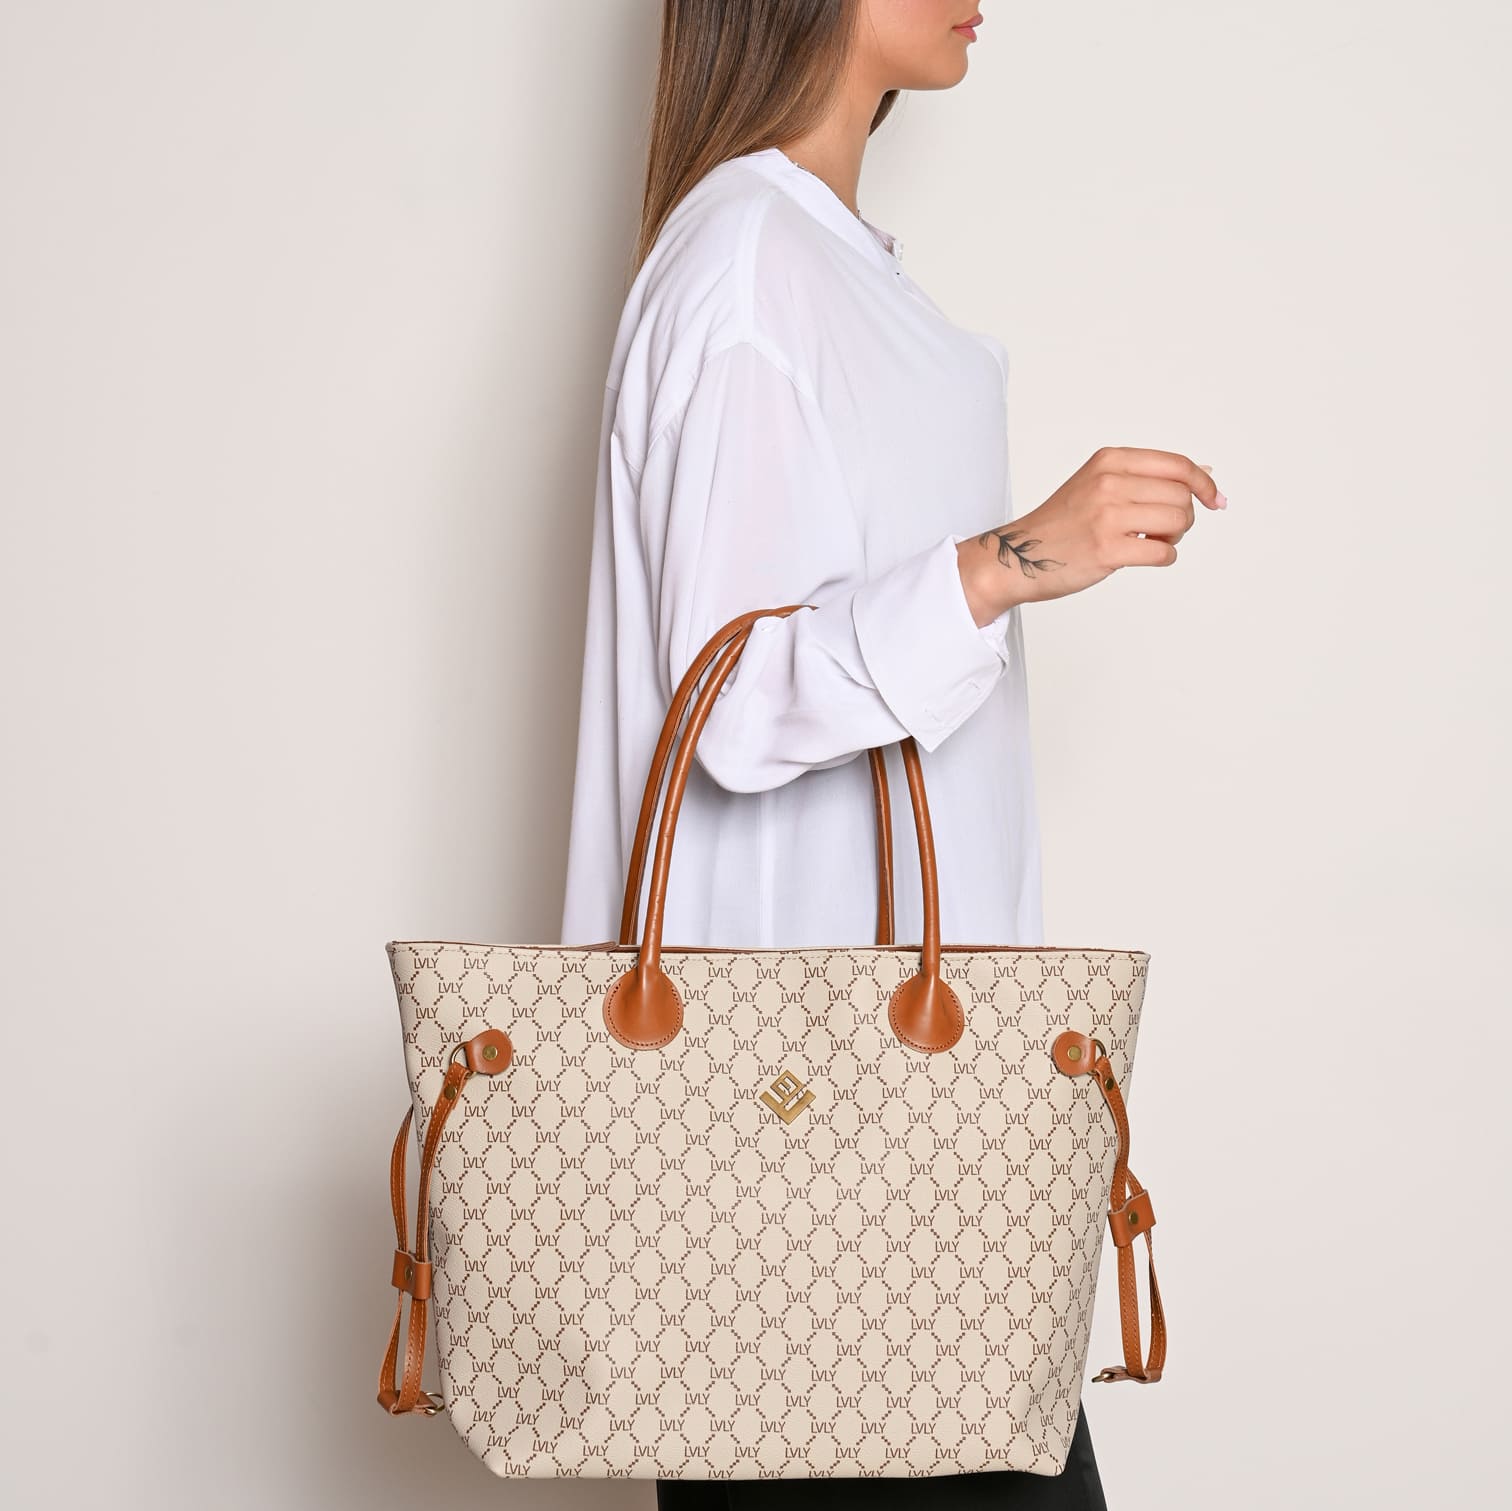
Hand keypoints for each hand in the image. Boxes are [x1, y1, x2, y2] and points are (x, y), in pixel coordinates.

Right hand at [958, 448, 1224, 619]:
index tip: (1215, 500)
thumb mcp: (1098, 483)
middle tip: (1161, 530)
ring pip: (1178, 522)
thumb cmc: (1061, 523)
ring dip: (1173, 537)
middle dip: (1183, 517)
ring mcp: (1107, 516)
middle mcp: (1108, 483)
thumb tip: (1204, 474)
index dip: (1204, 484)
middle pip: (1182, 496)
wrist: (1017, 555)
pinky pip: (1163, 553)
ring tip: (1150, 542)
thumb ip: (1146, 477)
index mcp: (1109, 461)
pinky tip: (1143, 557)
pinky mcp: (1107, 550)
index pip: (1177, 465)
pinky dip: (1163, 558)